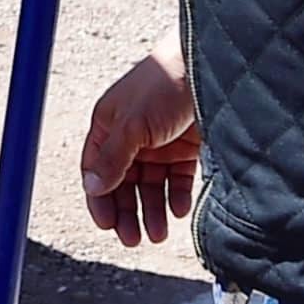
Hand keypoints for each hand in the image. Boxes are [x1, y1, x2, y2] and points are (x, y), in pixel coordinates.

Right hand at [78, 48, 200, 244]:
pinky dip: (176, 196)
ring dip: (151, 211)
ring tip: (157, 234)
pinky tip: (178, 211)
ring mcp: (160, 143)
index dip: (99, 198)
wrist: (212, 65)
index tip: (106, 224)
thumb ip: (113, 157)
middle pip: (123, 183)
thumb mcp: (134, 124)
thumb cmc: (165, 84)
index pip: (97, 170)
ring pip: (150, 186)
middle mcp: (132, 137)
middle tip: (132, 239)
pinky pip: (177, 180)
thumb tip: (92, 187)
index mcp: (110, 126)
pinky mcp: (187, 147)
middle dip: (126, 211)